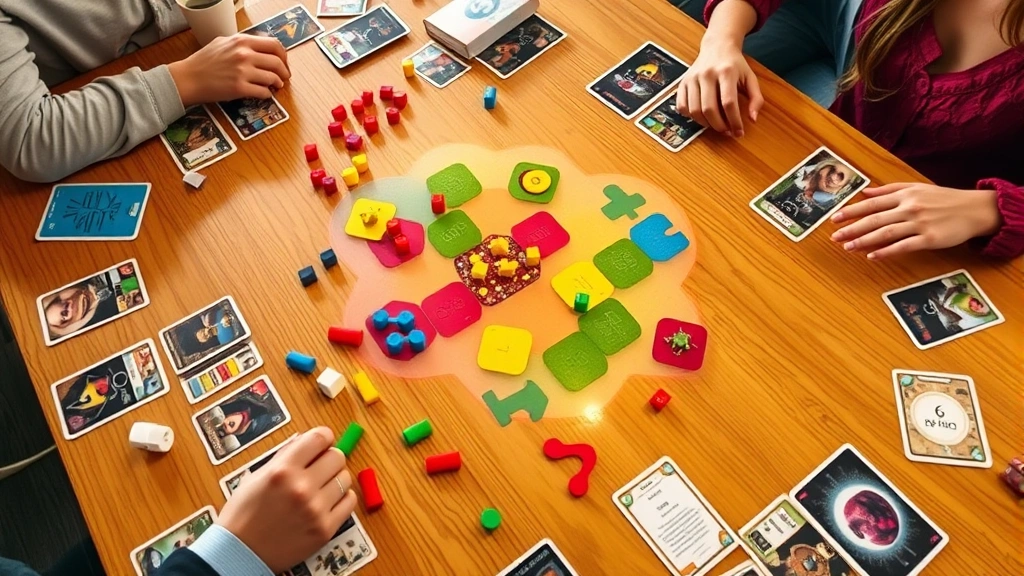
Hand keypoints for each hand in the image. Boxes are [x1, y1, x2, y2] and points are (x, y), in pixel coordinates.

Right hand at [168, 35, 289, 106]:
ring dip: (277, 84)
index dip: (283, 55)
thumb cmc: (204, 61)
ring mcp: (243, 72)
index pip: (274, 45)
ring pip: (273, 78)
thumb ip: (242, 43)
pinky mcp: (240, 88)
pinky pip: (263, 92)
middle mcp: (244, 55)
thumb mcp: (223, 43)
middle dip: (284, 72)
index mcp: (242, 41)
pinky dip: (267, 94)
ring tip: (275, 86)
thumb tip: (261, 47)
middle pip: (277, 62)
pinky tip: (264, 94)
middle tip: (284, 77)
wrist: (188, 78)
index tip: (284, 62)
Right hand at [217, 427, 356, 572]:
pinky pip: (349, 502)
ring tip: (321, 487)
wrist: (240, 553)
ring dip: (335, 479)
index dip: (323, 437)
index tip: (323, 442)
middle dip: (329, 459)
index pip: (320, 437)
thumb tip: (308, 441)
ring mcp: (316, 509)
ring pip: (345, 479)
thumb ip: (285, 457)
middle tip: (320, 467)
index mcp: (282, 470)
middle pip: (337, 457)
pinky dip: (342, 498)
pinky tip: (328, 501)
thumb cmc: (244, 514)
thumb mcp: (257, 476)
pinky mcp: (325, 529)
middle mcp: (301, 487)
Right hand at [676, 37, 762, 136]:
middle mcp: (707, 74)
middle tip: (727, 131)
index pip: (728, 102)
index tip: (739, 132)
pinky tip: (702, 117)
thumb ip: (756, 98)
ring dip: (706, 124)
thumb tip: (753, 119)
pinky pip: (682, 107)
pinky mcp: (683, 83)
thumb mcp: (750, 78)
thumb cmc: (735, 65)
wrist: (717, 46)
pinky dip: (691, 117)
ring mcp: (692, 78)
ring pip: (694, 110)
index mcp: (726, 71)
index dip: (734, 121)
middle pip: (709, 109)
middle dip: (719, 126)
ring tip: (716, 125)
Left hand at [830, 183, 1001, 259]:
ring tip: (848, 247)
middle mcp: (910, 208)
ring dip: (864, 240)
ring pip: (886, 232)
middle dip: (852, 228)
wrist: (975, 209)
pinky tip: (872, 256)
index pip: (871, 204)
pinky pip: (904, 246)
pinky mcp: (930, 239)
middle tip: (835, 237)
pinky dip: (887, 251)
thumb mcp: (917, 187)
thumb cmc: (944, 199)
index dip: (851, 211)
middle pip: (875, 219)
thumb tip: (865, 192)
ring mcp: (920, 223)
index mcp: (904, 195)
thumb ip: (889, 190)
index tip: (834, 218)